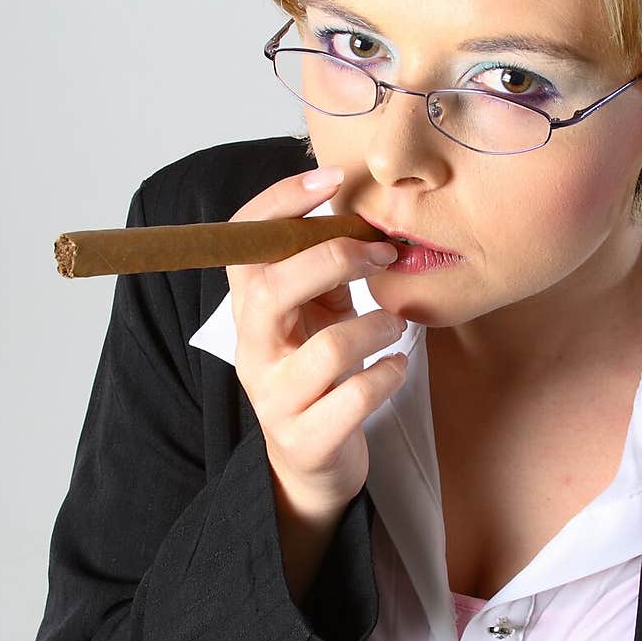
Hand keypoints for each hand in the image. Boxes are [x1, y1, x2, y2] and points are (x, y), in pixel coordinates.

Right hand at [225, 168, 406, 517]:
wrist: (310, 462)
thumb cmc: (319, 373)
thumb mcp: (316, 312)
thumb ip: (324, 266)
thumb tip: (359, 201)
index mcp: (250, 308)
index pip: (243, 242)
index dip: (279, 202)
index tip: (332, 178)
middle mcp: (253, 350)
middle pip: (272, 290)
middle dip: (333, 260)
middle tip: (382, 255)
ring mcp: (276, 398)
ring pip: (326, 350)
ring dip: (377, 326)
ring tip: (398, 325)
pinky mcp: (306, 439)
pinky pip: (354, 400)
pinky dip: (388, 375)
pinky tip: (397, 366)